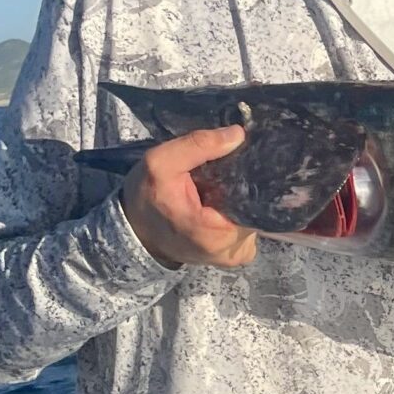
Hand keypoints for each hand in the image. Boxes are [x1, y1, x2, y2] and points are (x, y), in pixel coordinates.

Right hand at [122, 126, 257, 269]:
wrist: (134, 233)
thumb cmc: (145, 197)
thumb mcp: (160, 162)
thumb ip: (199, 145)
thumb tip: (238, 135)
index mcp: (215, 232)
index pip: (256, 200)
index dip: (252, 178)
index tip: (241, 163)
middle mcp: (231, 251)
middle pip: (259, 210)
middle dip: (246, 188)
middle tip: (227, 174)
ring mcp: (234, 257)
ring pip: (255, 219)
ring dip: (243, 202)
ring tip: (223, 189)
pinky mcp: (234, 258)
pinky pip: (249, 230)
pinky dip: (240, 215)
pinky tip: (222, 204)